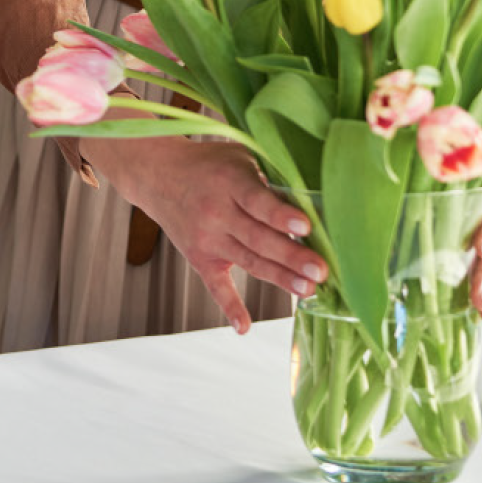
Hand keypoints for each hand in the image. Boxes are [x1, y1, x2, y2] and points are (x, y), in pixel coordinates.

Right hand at [87, 135, 327, 332]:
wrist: (159, 175)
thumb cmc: (210, 164)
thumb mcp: (240, 155)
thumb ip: (270, 174)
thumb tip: (315, 196)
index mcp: (230, 182)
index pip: (257, 201)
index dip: (281, 215)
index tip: (306, 227)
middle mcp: (217, 212)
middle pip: (258, 238)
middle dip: (291, 256)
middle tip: (321, 271)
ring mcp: (207, 238)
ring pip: (248, 261)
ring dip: (279, 278)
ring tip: (308, 290)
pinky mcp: (199, 258)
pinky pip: (215, 285)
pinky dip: (229, 306)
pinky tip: (244, 327)